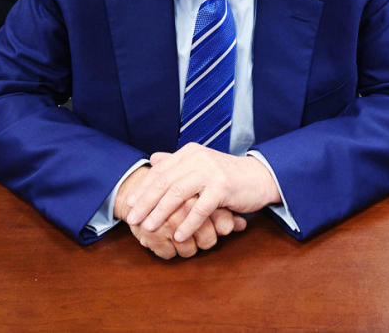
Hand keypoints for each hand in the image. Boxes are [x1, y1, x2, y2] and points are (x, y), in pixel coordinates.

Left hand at [125, 144, 279, 243]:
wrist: (259, 177)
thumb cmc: (227, 176)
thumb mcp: (200, 165)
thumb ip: (177, 162)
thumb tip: (153, 159)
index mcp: (189, 152)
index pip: (159, 171)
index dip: (143, 188)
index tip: (129, 204)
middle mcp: (197, 158)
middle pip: (164, 182)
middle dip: (146, 202)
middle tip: (133, 219)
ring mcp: (210, 171)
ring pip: (178, 194)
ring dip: (161, 213)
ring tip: (149, 228)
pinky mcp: (223, 187)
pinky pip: (200, 208)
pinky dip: (188, 223)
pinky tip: (178, 236)